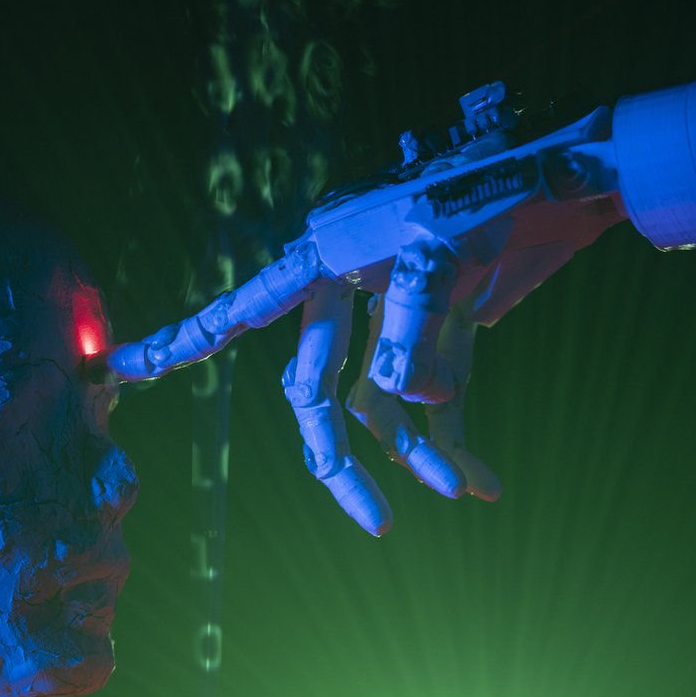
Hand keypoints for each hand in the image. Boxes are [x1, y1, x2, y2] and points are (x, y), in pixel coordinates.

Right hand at [108, 102, 624, 533]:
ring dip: (420, 456)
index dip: (180, 343)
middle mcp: (347, 292)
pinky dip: (456, 443)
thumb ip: (416, 319)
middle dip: (341, 462)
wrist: (575, 173)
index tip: (120, 370)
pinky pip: (436, 403)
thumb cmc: (497, 183)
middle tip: (375, 524)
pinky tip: (484, 483)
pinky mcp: (442, 336)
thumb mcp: (450, 239)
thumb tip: (406, 404)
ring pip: (382, 409)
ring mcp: (395, 320)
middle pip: (317, 393)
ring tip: (466, 491)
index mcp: (323, 257)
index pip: (240, 310)